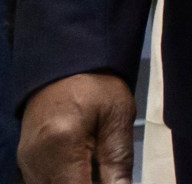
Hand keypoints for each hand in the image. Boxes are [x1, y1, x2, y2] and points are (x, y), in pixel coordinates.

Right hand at [19, 73, 133, 183]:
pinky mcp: (26, 162)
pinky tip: (84, 170)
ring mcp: (26, 163)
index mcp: (60, 146)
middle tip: (108, 175)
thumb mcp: (118, 117)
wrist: (64, 65)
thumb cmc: (96, 85)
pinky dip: (66, 181)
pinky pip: (45, 183)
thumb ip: (119, 161)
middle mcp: (35, 160)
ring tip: (98, 170)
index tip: (114, 182)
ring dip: (77, 183)